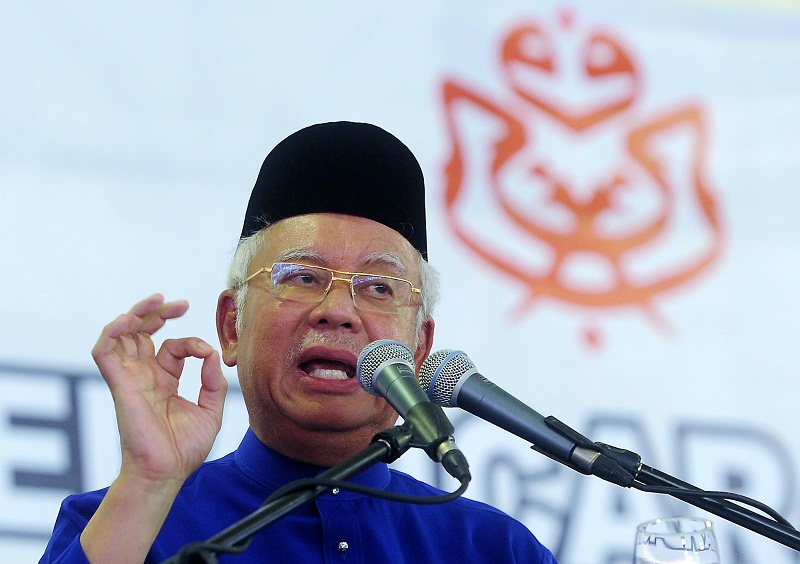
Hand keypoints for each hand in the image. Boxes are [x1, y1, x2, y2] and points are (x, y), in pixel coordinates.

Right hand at [92, 293, 227, 485]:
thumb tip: (211, 353)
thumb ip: (213, 382)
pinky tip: (126, 320)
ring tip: (155, 301)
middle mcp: (145, 376)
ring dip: (135, 314)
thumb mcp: (210, 411)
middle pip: (143, 333)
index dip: (191, 342)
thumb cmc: (184, 449)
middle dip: (158, 313)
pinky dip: (110, 333)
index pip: (173, 347)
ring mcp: (130, 379)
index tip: (207, 353)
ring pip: (122, 335)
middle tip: (180, 303)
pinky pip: (104, 352)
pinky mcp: (119, 385)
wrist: (165, 474)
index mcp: (164, 381)